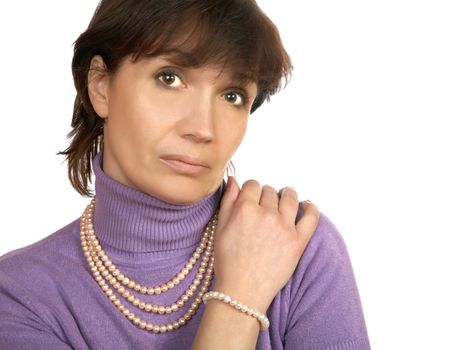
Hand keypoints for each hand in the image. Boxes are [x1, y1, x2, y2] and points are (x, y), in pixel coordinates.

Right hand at [212, 176, 319, 312]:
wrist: (242, 291)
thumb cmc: (228, 262)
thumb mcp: (220, 228)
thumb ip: (227, 201)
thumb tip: (233, 180)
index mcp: (245, 209)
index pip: (253, 185)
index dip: (251, 190)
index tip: (251, 198)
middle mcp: (266, 214)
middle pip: (270, 191)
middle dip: (266, 195)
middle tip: (264, 206)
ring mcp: (284, 227)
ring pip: (290, 198)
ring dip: (287, 194)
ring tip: (286, 197)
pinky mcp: (298, 241)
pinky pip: (311, 218)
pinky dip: (311, 208)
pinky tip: (308, 206)